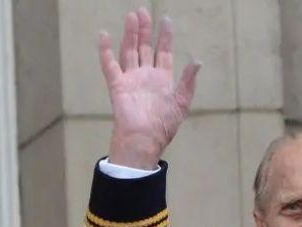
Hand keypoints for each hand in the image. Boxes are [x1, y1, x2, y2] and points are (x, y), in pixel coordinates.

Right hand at [99, 8, 200, 168]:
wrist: (143, 139)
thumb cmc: (163, 125)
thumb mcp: (182, 102)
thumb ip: (188, 81)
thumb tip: (197, 61)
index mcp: (162, 79)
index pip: (164, 51)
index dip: (165, 36)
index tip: (166, 20)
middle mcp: (146, 76)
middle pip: (144, 47)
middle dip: (144, 30)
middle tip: (142, 11)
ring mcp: (131, 79)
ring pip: (129, 51)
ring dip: (129, 34)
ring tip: (131, 17)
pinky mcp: (117, 85)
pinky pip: (110, 65)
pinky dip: (106, 50)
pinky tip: (104, 35)